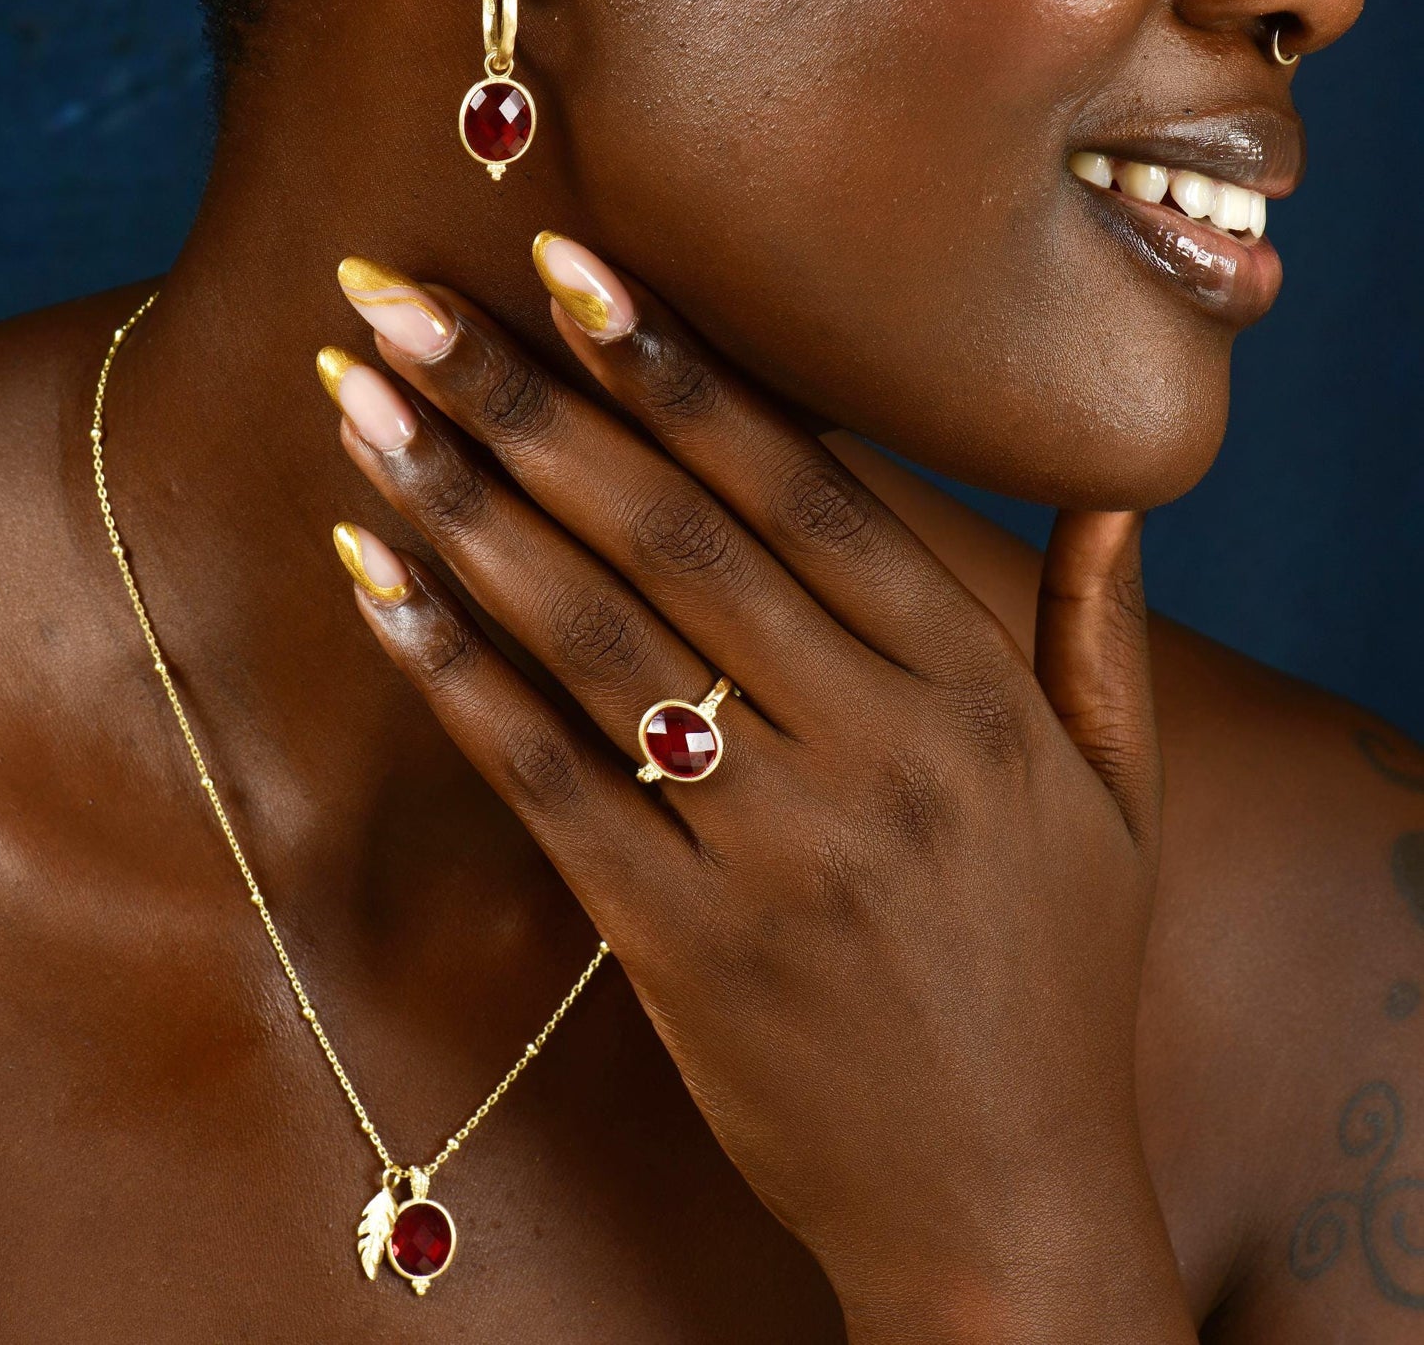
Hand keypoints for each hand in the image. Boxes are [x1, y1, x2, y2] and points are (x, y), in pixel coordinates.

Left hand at [321, 243, 1194, 1342]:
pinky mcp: (683, 944)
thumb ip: (1098, 635)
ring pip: (592, 637)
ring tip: (359, 401)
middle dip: (529, 402)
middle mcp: (876, 751)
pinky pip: (545, 779)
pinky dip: (450, 670)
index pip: (807, 490)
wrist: (1003, 1206)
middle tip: (404, 298)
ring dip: (462, 506)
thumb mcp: (1115, 800)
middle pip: (675, 535)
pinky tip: (371, 575)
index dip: (680, 371)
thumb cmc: (1055, 986)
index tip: (572, 267)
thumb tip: (1116, 494)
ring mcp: (774, 851)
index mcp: (974, 695)